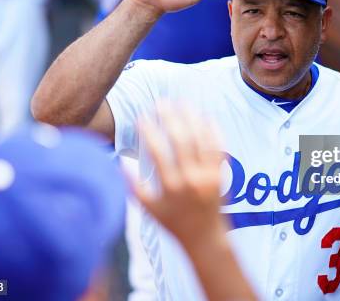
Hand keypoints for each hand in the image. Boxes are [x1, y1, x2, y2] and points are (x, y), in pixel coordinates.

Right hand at [130, 102, 226, 246]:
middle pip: (181, 141)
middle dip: (170, 118)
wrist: (205, 237)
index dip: (149, 132)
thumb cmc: (173, 224)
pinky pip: (218, 148)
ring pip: (201, 140)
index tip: (141, 117)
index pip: (158, 153)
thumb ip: (134, 187)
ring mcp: (208, 176)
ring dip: (191, 118)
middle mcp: (190, 180)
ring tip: (182, 102)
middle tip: (161, 102)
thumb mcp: (149, 209)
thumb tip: (119, 162)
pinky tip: (205, 116)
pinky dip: (212, 130)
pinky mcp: (220, 175)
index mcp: (170, 187)